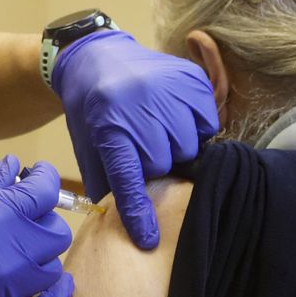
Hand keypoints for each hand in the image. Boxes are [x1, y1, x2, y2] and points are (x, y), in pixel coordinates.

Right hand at [0, 156, 74, 296]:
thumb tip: (13, 167)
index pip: (42, 193)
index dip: (44, 178)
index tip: (35, 174)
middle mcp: (5, 257)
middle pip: (54, 232)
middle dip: (42, 215)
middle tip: (19, 208)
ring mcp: (4, 293)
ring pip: (52, 269)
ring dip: (41, 253)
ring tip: (19, 243)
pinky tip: (47, 283)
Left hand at [53, 30, 218, 248]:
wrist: (97, 57)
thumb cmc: (91, 110)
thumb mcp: (86, 145)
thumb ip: (104, 181)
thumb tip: (126, 221)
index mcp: (109, 125)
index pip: (128, 178)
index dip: (138, 211)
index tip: (149, 239)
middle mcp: (140, 105)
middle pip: (165, 163)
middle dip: (156, 165)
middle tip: (142, 149)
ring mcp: (169, 89)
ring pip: (190, 146)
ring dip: (177, 147)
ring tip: (158, 131)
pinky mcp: (192, 79)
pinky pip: (208, 122)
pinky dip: (197, 127)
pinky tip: (176, 117)